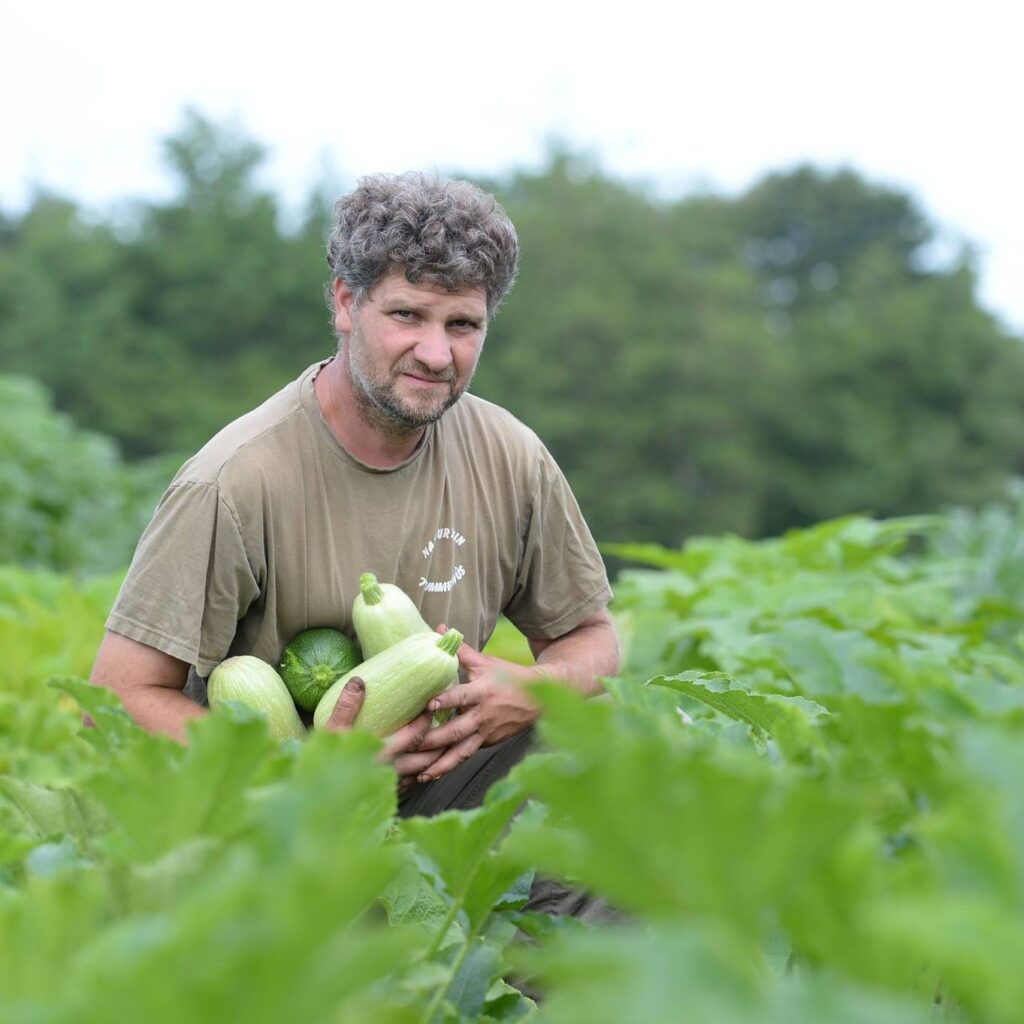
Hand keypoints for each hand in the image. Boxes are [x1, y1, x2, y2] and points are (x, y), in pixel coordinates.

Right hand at [323, 676, 431, 791]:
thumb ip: (347, 707)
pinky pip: (408, 788)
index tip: (431, 709)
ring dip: (430, 762)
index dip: (425, 722)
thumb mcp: (332, 731)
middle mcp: (390, 772)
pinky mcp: (383, 799)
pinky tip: (415, 770)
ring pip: (419, 775)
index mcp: (383, 753)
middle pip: (425, 758)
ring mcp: (388, 788)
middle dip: (438, 743)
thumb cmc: (323, 763)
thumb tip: (358, 681)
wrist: (314, 796)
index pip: (415, 736)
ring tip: (436, 747)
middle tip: (443, 727)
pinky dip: (416, 777)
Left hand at [396, 636, 542, 784]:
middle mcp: (483, 715)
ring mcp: (485, 732)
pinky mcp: (487, 743)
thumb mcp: (486, 662)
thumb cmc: (508, 676)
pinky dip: (448, 767)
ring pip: (460, 751)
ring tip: (419, 773)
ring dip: (439, 763)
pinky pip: (465, 757)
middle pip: (455, 730)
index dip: (445, 701)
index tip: (427, 706)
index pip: (461, 696)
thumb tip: (440, 628)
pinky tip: (431, 774)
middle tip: (409, 745)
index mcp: (482, 692)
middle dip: (432, 740)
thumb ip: (461, 650)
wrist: (538, 698)